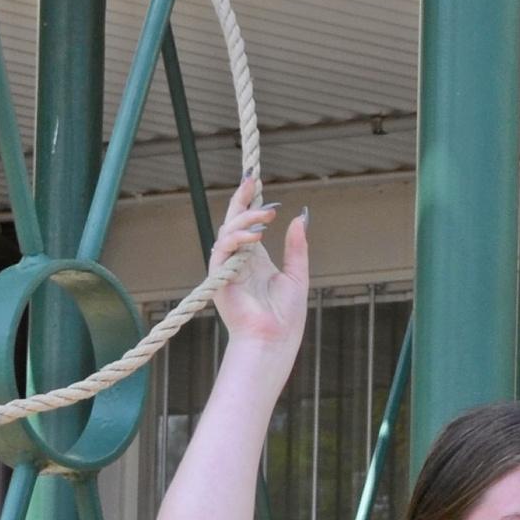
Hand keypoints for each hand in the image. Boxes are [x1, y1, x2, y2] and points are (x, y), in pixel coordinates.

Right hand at [208, 173, 309, 363]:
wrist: (274, 341)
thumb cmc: (285, 317)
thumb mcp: (297, 274)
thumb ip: (297, 246)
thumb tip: (301, 216)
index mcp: (255, 260)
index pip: (248, 223)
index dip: (249, 201)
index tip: (255, 178)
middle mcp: (238, 261)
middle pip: (233, 222)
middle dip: (240, 199)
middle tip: (252, 179)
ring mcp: (227, 269)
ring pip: (227, 233)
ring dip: (244, 220)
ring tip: (267, 216)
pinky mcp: (219, 279)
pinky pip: (221, 251)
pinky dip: (237, 240)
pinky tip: (256, 235)